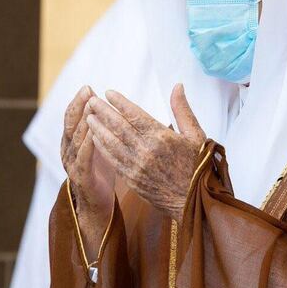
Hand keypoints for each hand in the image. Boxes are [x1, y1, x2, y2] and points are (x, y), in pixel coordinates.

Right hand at [61, 86, 114, 253]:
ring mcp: (73, 164)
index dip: (79, 102)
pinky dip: (88, 145)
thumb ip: (102, 128)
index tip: (89, 87)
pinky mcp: (82, 177)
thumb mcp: (102, 146)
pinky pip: (83, 159)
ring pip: (75, 138)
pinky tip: (94, 134)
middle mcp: (69, 150)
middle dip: (79, 105)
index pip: (74, 117)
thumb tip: (112, 106)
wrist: (97, 205)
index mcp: (73, 142)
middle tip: (88, 90)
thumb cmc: (102, 172)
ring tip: (91, 106)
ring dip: (84, 120)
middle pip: (71, 123)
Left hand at [87, 84, 205, 221]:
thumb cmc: (198, 166)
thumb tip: (177, 86)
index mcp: (162, 137)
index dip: (120, 103)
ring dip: (98, 128)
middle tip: (92, 101)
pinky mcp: (132, 179)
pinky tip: (95, 138)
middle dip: (103, 112)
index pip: (135, 115)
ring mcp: (137, 166)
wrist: (194, 202)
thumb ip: (182, 109)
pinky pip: (112, 160)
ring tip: (88, 116)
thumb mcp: (196, 135)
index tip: (108, 93)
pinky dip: (102, 147)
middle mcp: (146, 150)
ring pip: (112, 143)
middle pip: (119, 126)